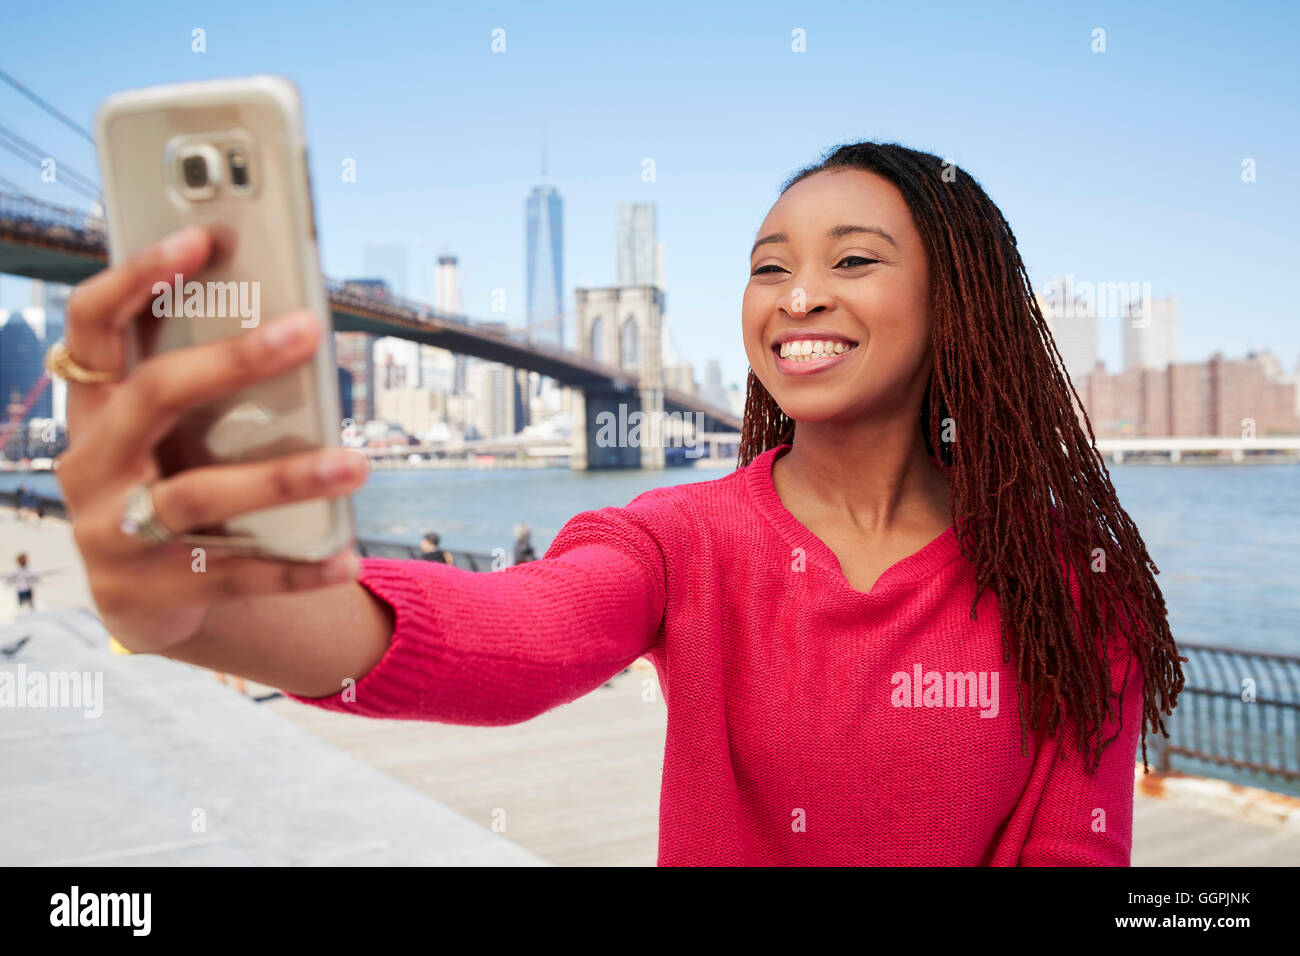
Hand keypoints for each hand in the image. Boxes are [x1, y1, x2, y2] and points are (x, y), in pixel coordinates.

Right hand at [55, 226, 367, 652]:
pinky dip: (296, 568)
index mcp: (95, 408)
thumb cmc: (170, 482)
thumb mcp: (171, 435)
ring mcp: (113, 534)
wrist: (142, 600)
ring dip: (284, 477)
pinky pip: (234, 576)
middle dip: (233, 360)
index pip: (93, 324)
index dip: (136, 276)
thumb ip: (208, 387)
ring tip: (357, 464)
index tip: (199, 238)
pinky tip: (347, 556)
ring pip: (200, 496)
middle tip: (309, 328)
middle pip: (155, 396)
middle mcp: (91, 465)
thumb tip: (293, 316)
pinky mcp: (150, 595)